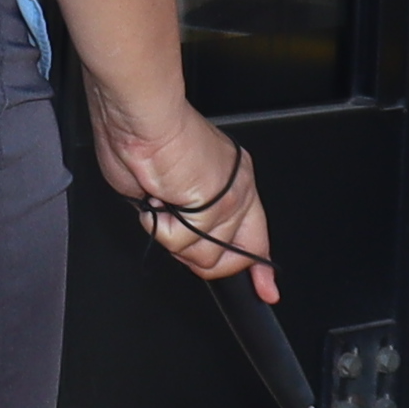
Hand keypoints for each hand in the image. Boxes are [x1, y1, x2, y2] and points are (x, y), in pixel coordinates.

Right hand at [93, 93, 274, 301]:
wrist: (142, 118)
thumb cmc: (145, 138)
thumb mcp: (165, 184)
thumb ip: (181, 212)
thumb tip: (172, 231)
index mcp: (232, 180)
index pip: (254, 235)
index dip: (257, 268)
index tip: (266, 289)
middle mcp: (238, 191)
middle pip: (223, 258)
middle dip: (188, 250)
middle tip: (167, 218)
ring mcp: (230, 202)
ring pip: (201, 257)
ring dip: (169, 234)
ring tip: (160, 197)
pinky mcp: (216, 210)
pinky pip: (183, 244)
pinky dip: (160, 225)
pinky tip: (159, 196)